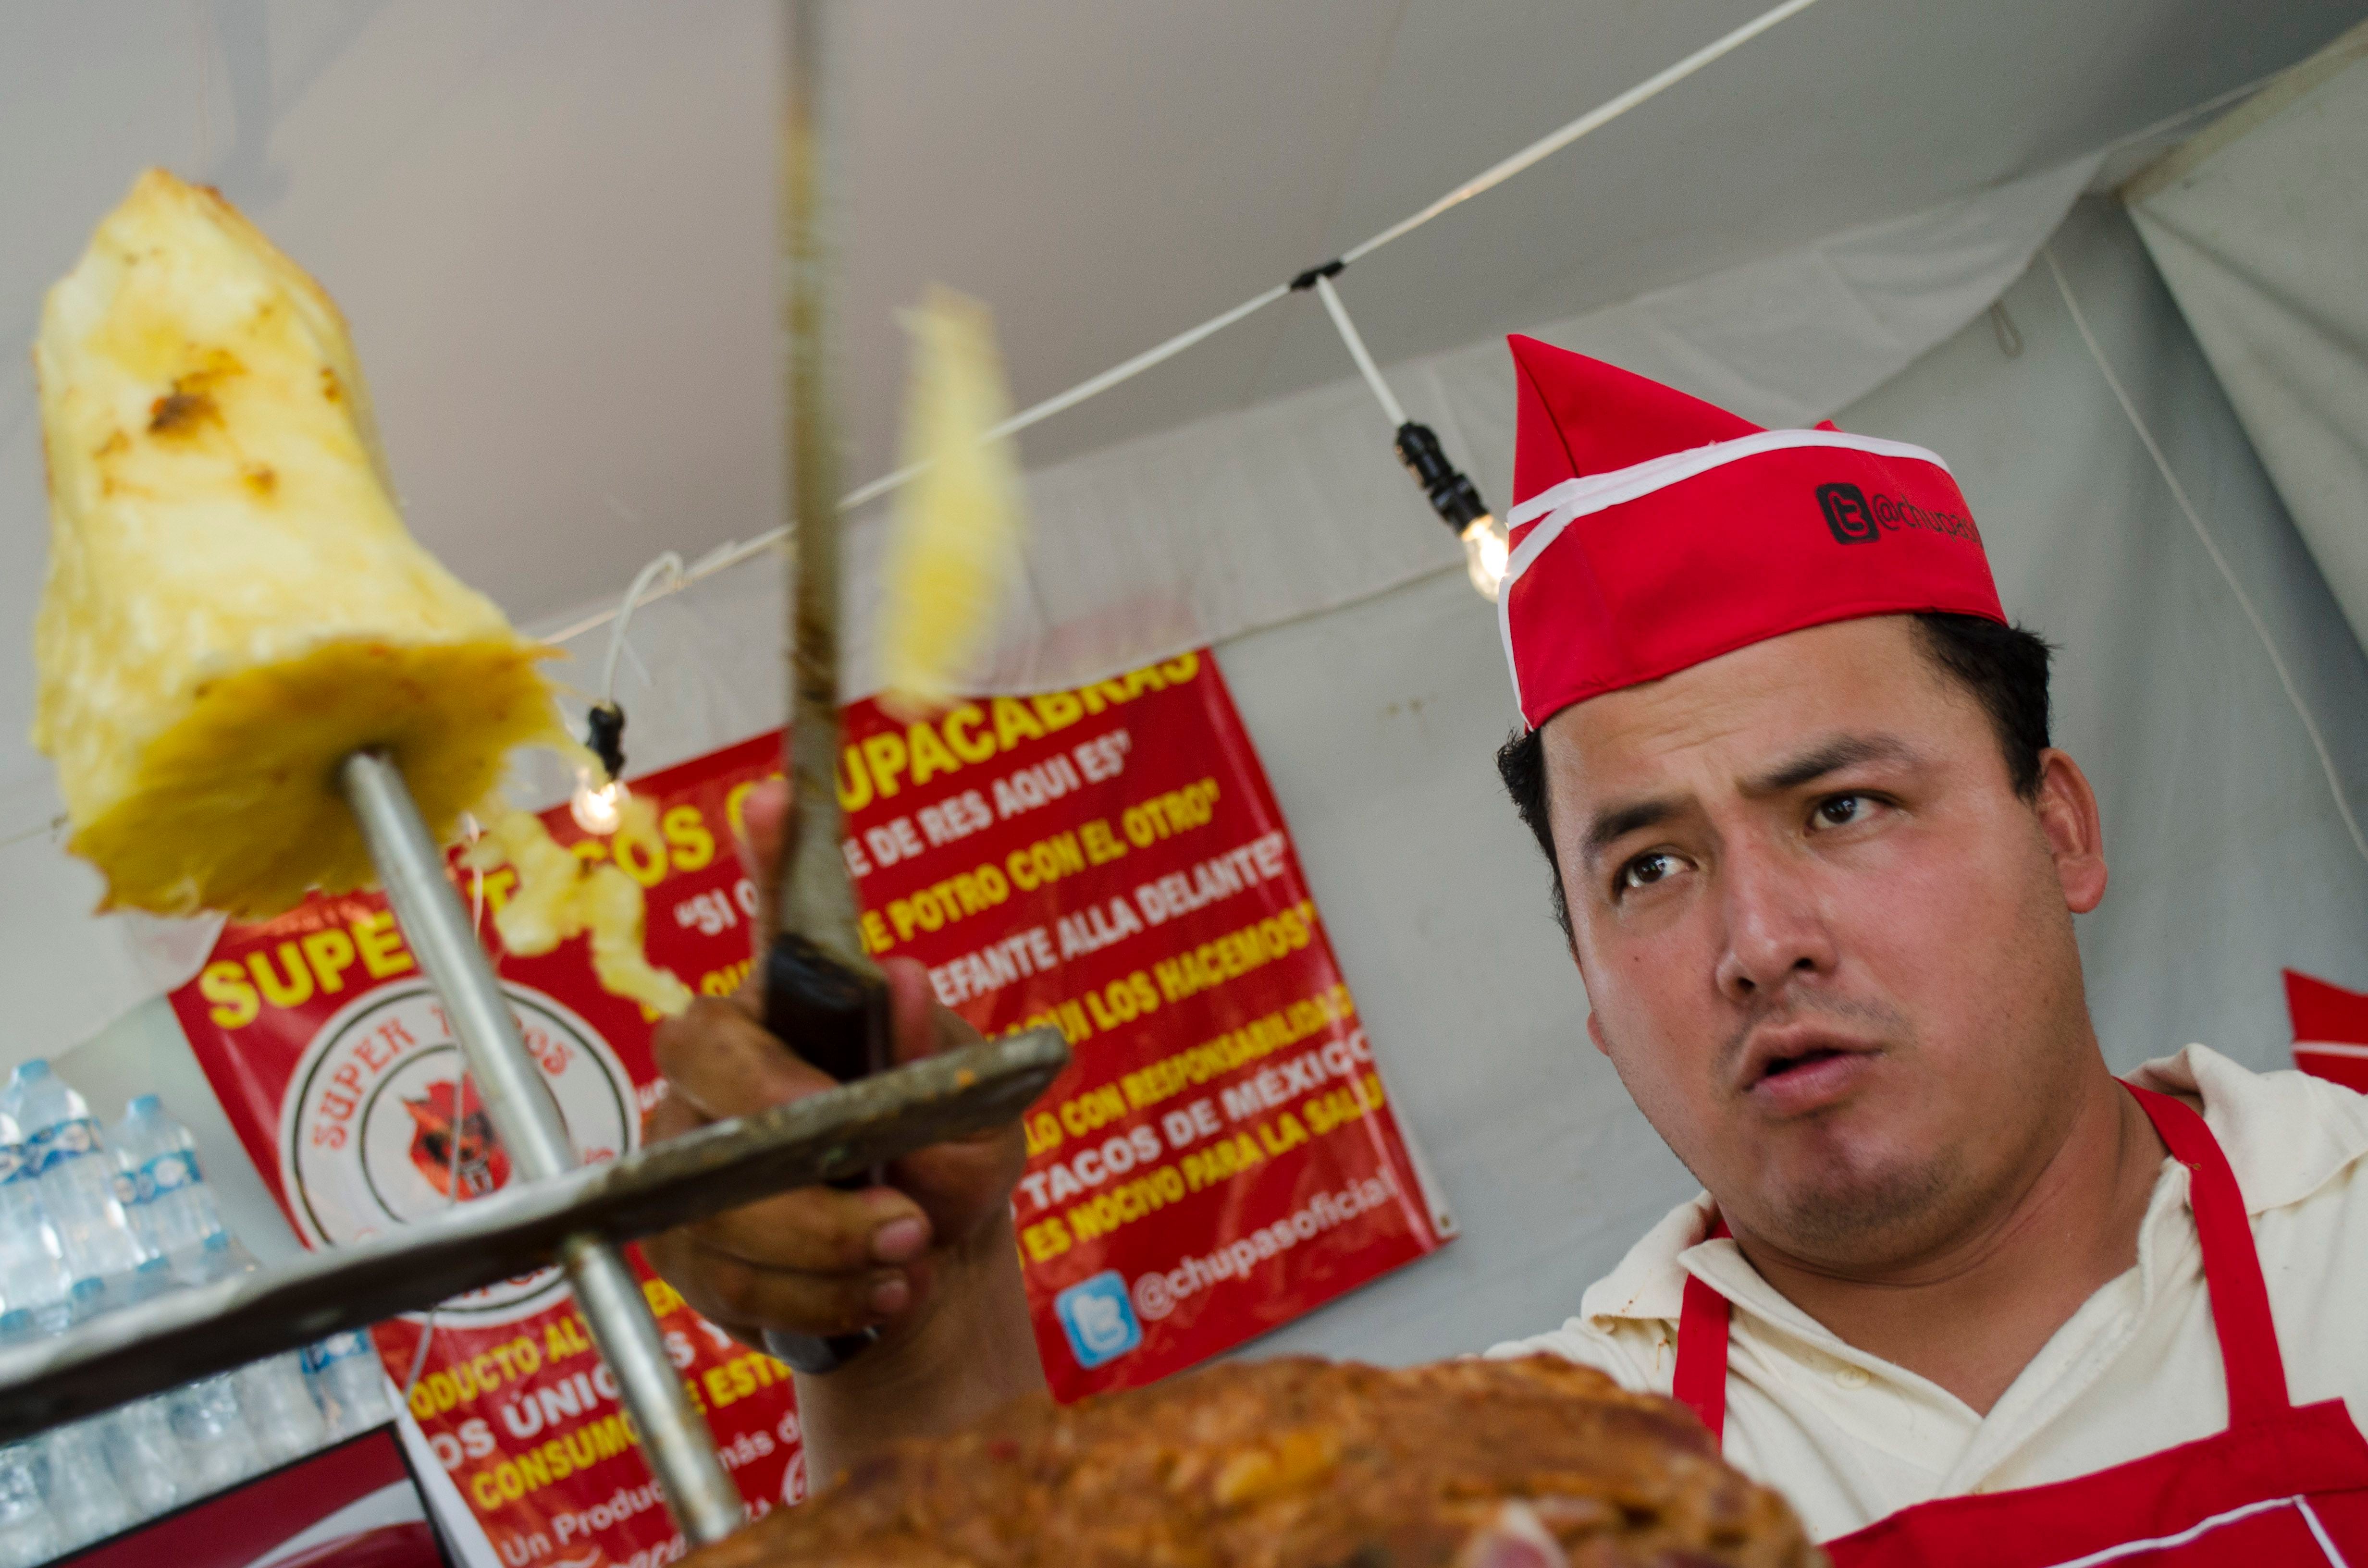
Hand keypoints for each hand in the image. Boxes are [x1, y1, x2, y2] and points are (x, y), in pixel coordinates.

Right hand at [641, 777, 1027, 1350]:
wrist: (924, 1268)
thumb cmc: (947, 1166)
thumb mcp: (981, 1120)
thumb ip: (940, 1062)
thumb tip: (897, 977)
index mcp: (808, 1004)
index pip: (780, 913)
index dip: (771, 855)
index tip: (776, 797)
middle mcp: (728, 1057)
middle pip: (703, 1056)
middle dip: (788, 1126)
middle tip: (891, 1190)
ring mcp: (687, 1143)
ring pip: (711, 1183)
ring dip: (825, 1237)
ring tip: (912, 1252)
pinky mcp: (679, 1234)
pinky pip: (724, 1269)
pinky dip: (813, 1294)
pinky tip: (878, 1292)